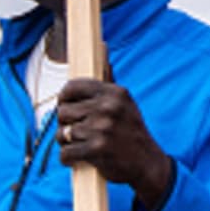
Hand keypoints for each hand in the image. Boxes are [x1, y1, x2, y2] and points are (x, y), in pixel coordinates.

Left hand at [55, 79, 175, 210]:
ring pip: (62, 134)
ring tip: (78, 144)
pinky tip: (78, 157)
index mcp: (114, 93)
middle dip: (65, 124)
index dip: (64, 98)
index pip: (72, 87)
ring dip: (67, 142)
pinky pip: (65, 153)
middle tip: (75, 130)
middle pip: (62, 112)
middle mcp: (108, 108)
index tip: (67, 106)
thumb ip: (109, 79)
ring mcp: (102, 129)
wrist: (147, 162)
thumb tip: (102, 49)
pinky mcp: (96, 150)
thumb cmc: (131, 131)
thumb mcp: (125, 102)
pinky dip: (68, 158)